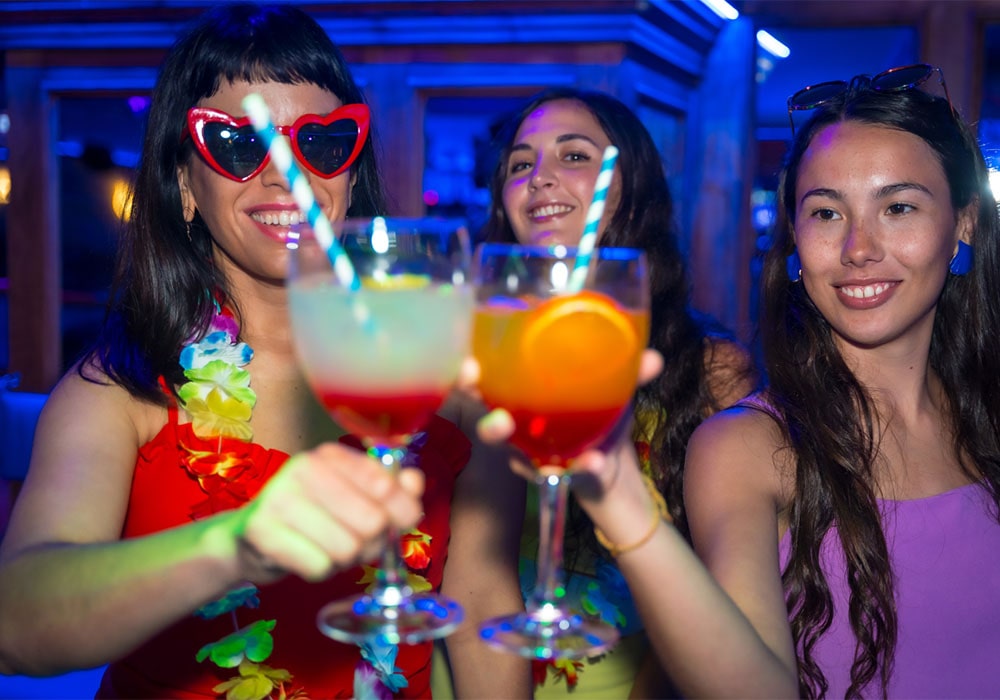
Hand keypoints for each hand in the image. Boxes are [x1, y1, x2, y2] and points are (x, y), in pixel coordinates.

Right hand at [233, 443, 424, 582]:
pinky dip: (318, 571)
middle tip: (352, 543)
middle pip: (372, 522)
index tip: (394, 524)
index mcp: (332, 456)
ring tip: (324, 548)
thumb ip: (391, 490)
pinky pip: (319, 567)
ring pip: (347, 548)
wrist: (249, 540)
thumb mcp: (354, 498)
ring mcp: (280, 497)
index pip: (387, 485)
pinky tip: (303, 557)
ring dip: (342, 560)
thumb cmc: (312, 519)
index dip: (402, 513)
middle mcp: (304, 468)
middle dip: (369, 543)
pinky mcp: (262, 531)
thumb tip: (414, 481)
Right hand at [474, 349, 663, 524]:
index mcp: (528, 401)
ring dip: (498, 431)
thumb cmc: (604, 428)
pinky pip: (561, 476)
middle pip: (483, 415)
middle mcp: (522, 431)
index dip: (469, 372)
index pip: (489, 381)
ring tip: (505, 423)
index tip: (466, 360)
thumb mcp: (614, 396)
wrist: (619, 482)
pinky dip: (581, 468)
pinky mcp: (559, 482)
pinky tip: (593, 463)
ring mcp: (534, 458)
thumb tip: (653, 357)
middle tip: (476, 387)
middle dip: (473, 399)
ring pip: (507, 450)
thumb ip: (629, 375)